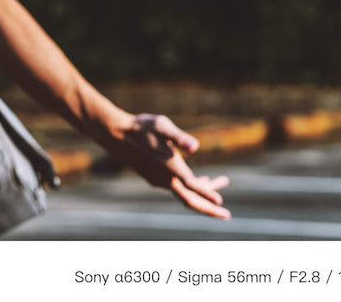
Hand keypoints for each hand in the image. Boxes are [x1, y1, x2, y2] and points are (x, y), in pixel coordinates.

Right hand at [106, 113, 230, 219]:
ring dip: (204, 190)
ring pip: (184, 193)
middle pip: (190, 200)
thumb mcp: (161, 126)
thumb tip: (195, 147)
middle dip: (209, 208)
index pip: (193, 187)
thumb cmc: (140, 127)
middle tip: (226, 215)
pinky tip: (198, 178)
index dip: (208, 194)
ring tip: (221, 180)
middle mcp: (164, 179)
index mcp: (170, 168)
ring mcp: (158, 180)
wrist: (114, 133)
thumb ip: (179, 137)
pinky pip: (177, 188)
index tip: (221, 203)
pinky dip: (192, 186)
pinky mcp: (153, 177)